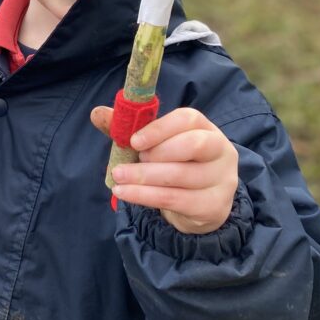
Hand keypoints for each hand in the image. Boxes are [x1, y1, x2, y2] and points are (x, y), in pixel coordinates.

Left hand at [92, 105, 238, 233]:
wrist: (197, 205)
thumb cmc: (173, 165)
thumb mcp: (154, 145)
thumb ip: (128, 129)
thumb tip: (97, 113)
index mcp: (206, 128)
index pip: (188, 119)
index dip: (159, 128)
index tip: (134, 141)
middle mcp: (221, 150)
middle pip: (192, 145)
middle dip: (155, 154)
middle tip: (129, 162)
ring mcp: (222, 179)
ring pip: (181, 176)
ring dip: (143, 177)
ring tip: (118, 178)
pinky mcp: (214, 206)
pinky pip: (176, 200)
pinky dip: (145, 196)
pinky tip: (125, 193)